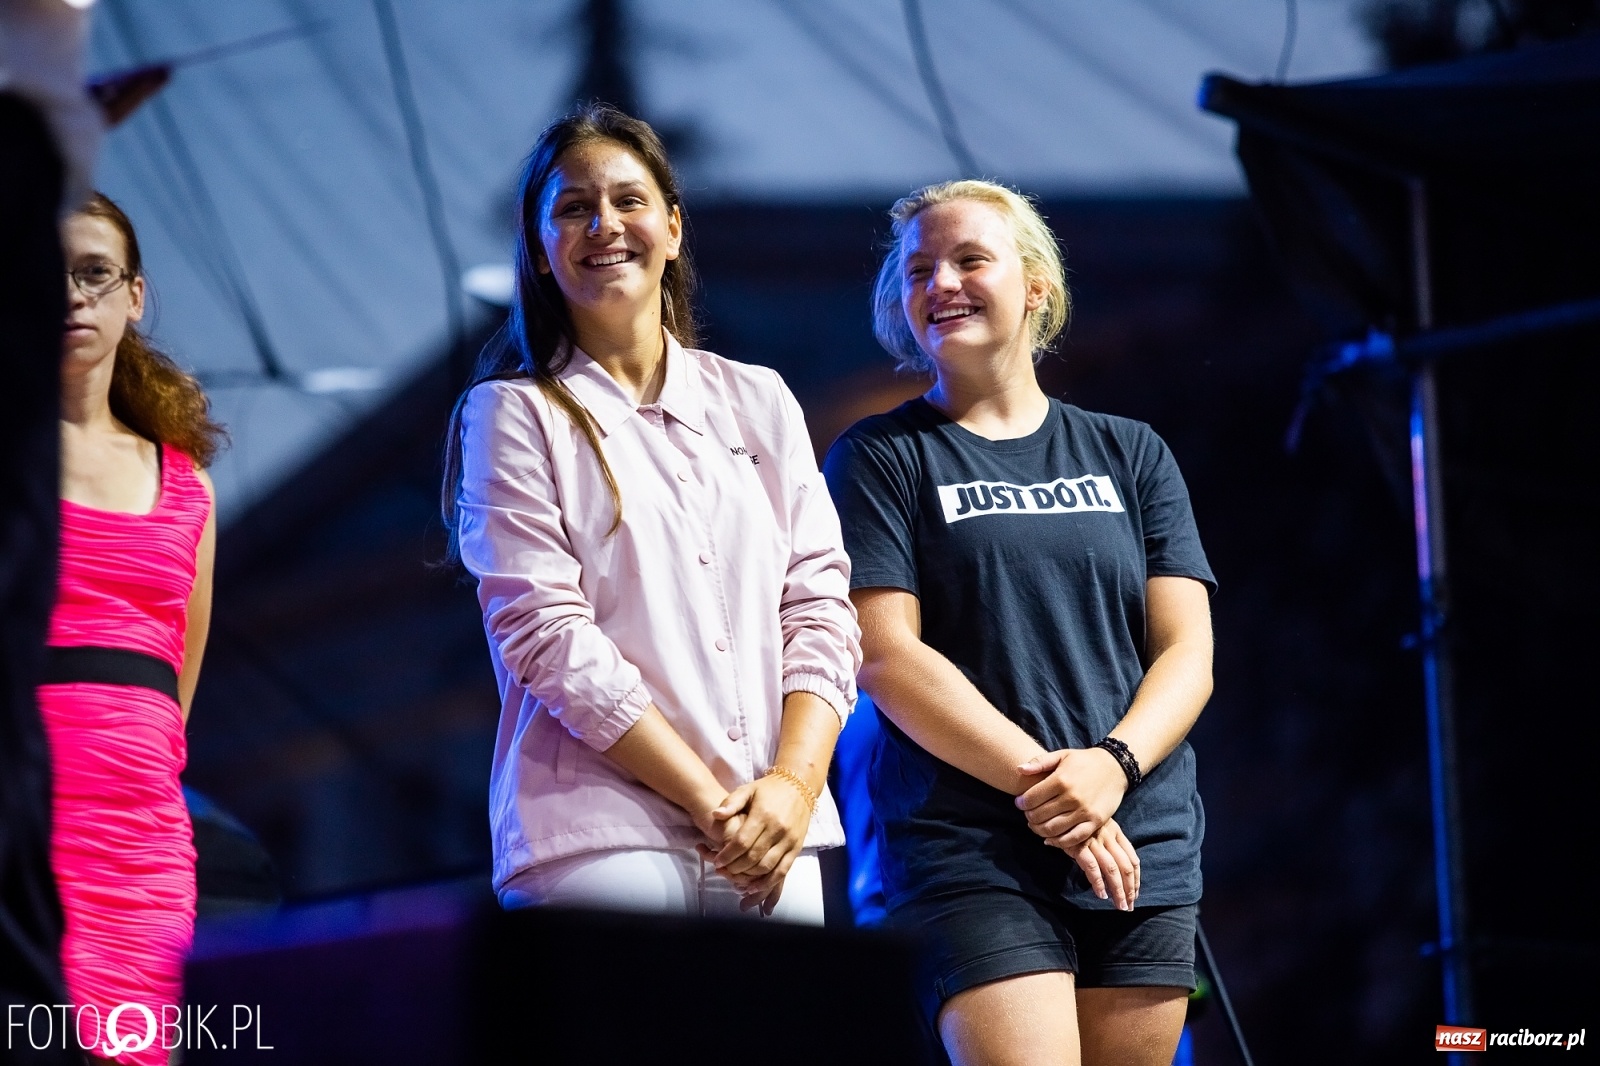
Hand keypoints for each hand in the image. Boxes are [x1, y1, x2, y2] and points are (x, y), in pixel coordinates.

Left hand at [704, 773, 814, 886]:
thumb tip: (715, 815)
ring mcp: (789, 840)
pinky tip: (754, 886)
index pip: (742, 842)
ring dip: (749, 876)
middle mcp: (777, 829)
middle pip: (753, 857)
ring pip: (766, 866)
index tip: (717, 861)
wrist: (799, 786)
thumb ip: (731, 803)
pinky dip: (768, 882)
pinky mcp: (797, 848)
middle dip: (734, 867)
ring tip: (735, 877)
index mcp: (763, 814)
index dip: (727, 855)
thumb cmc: (769, 789)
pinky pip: (782, 870)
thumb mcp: (748, 790)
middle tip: (723, 870)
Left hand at [1014, 746, 1128, 849]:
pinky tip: (1050, 839)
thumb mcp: (1062, 755)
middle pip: (1040, 815)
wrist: (1115, 767)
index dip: (1021, 803)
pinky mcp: (1095, 822)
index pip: (1031, 798)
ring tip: (1036, 825)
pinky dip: (1059, 842)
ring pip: (1053, 829)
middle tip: (1028, 814)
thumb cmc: (1084, 761)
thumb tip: (1019, 769)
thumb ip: (1040, 762)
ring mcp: (1084, 811)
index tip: (1020, 803)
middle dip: (1029, 817)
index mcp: (1061, 780)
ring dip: (1039, 830)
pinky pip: (1074, 838)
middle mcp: (1072, 797)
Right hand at [1057, 817, 1139, 910]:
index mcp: (1115, 831)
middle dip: (1130, 889)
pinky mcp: (1079, 846)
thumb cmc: (1076, 821)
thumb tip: (1117, 871)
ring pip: (1113, 870)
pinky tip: (1101, 894)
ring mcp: (1094, 841)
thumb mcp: (1097, 827)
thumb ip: (1108, 844)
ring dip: (1118, 890)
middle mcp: (1108, 836)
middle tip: (1128, 906)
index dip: (1136, 879)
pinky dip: (1099, 883)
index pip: (1132, 859)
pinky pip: (1092, 867)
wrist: (1056, 808)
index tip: (1135, 893)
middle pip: (1126, 867)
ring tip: (1119, 905)